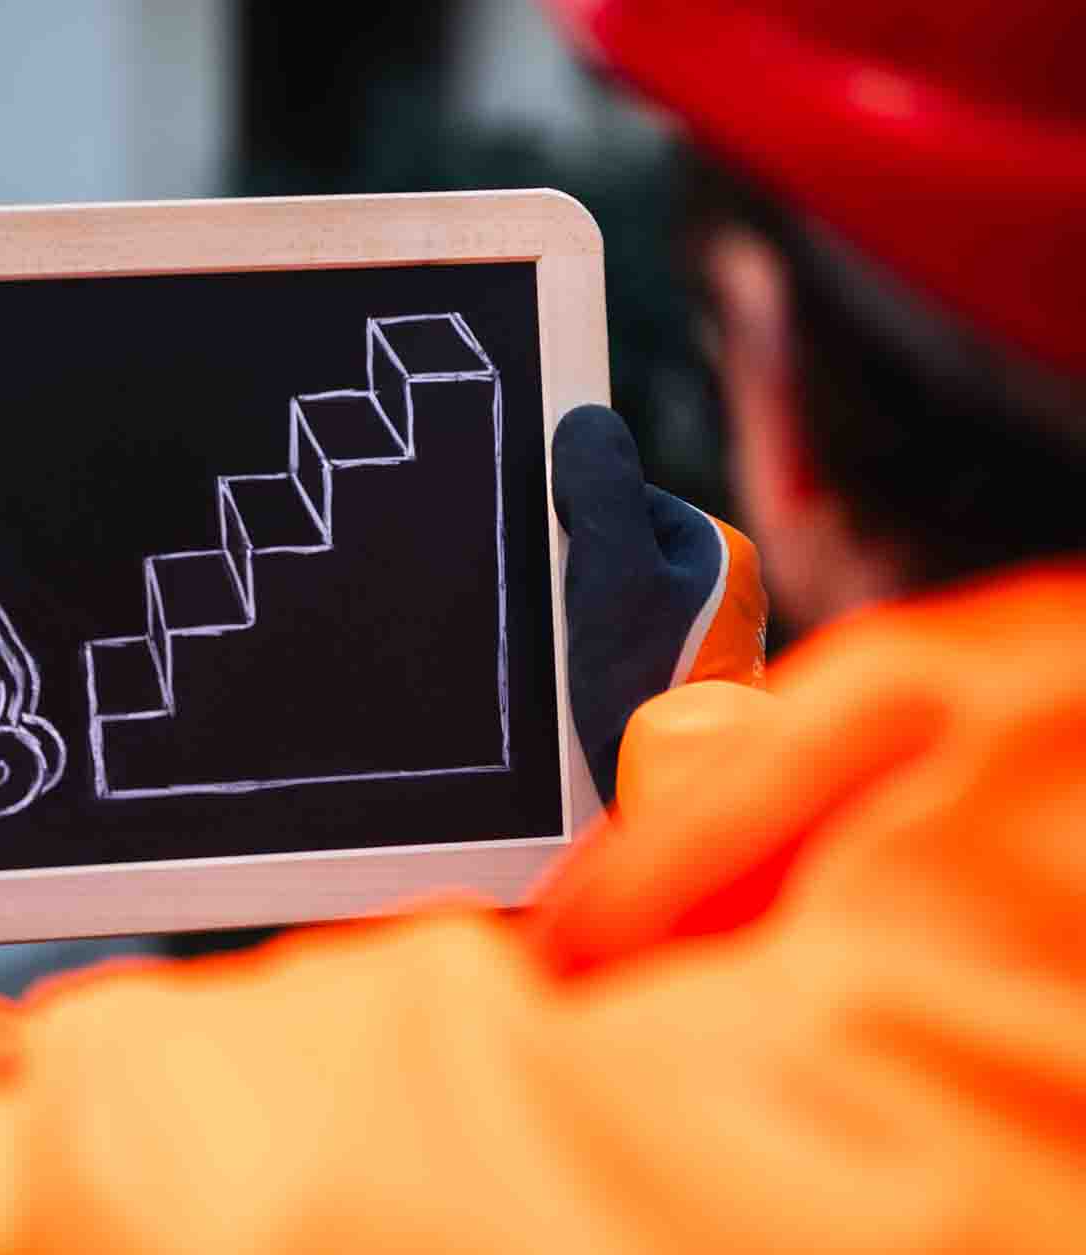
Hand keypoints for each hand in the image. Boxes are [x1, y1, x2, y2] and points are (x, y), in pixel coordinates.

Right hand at [552, 405, 767, 806]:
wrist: (661, 801)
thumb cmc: (645, 688)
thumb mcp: (611, 570)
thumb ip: (601, 486)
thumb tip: (586, 422)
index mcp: (720, 552)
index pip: (621, 502)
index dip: (574, 529)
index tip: (561, 570)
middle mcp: (723, 595)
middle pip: (612, 556)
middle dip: (575, 583)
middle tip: (564, 626)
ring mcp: (701, 646)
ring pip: (610, 609)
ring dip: (578, 632)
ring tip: (574, 670)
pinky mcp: (673, 693)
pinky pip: (613, 656)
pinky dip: (587, 671)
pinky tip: (581, 698)